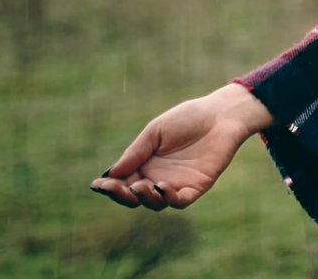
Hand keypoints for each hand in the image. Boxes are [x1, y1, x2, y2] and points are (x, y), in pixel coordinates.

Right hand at [88, 84, 272, 210]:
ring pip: (155, 203)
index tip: (98, 185)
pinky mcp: (196, 187)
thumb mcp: (155, 132)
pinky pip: (179, 201)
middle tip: (117, 188)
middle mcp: (158, 177)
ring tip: (142, 185)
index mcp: (145, 164)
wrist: (219, 115)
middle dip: (123, 195)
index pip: (123, 181)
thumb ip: (136, 152)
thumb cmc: (186, 118)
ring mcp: (176, 184)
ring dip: (145, 198)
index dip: (110, 186)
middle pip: (135, 197)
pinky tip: (162, 187)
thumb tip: (112, 174)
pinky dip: (169, 199)